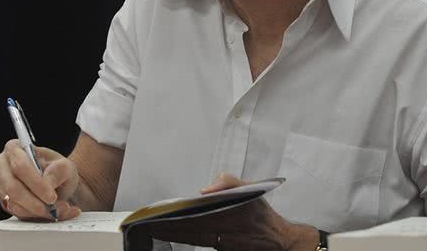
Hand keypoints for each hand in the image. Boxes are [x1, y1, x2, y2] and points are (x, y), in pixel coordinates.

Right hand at [0, 138, 81, 220]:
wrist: (56, 181)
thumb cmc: (57, 168)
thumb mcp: (65, 166)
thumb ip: (57, 172)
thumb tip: (47, 184)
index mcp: (14, 148)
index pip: (21, 167)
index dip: (36, 184)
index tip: (51, 197)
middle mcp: (1, 166)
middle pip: (13, 188)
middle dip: (35, 202)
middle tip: (54, 209)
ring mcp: (0, 185)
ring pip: (14, 204)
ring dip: (38, 211)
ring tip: (59, 209)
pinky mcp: (4, 201)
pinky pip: (17, 213)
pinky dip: (36, 216)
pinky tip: (52, 212)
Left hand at [127, 173, 318, 250]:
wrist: (279, 239)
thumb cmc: (263, 213)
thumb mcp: (252, 188)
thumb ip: (229, 182)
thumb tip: (205, 189)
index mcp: (229, 213)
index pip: (195, 213)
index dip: (175, 214)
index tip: (158, 212)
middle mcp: (223, 229)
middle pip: (189, 228)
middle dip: (167, 226)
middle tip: (147, 223)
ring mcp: (221, 241)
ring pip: (191, 236)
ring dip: (172, 234)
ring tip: (153, 229)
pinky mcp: (222, 246)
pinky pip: (199, 241)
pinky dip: (184, 238)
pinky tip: (171, 235)